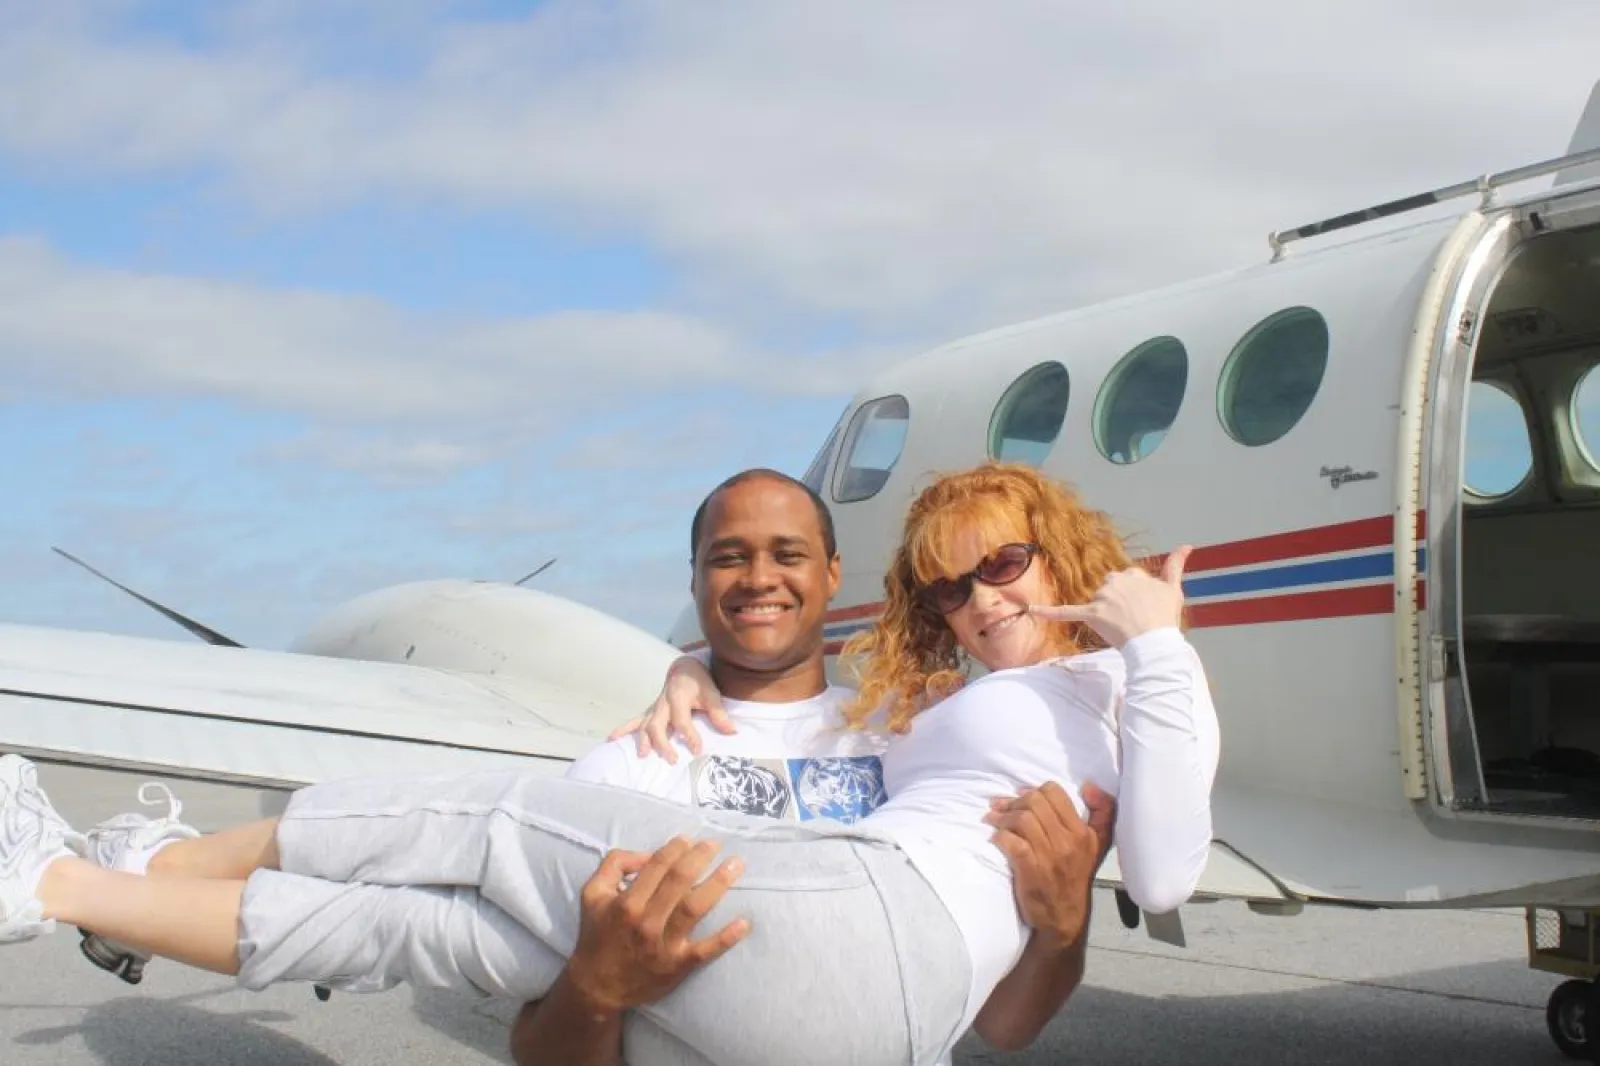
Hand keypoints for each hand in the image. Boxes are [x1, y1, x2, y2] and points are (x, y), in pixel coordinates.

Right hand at [565, 837, 751, 1013]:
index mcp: (627, 902)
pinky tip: (744, 923)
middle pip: (679, 881)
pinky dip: (726, 938)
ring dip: (718, 884)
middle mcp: (646, 922)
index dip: (676, 848)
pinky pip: (705, 951)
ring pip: (695, 909)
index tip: (689, 839)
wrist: (598, 986)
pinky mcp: (678, 966)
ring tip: (735, 866)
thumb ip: (616, 864)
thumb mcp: (593, 894)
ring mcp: (664, 945)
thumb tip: (647, 853)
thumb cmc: (599, 934)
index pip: (658, 866)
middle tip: (716, 844)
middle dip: (700, 857)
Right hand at [606, 655, 736, 763]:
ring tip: (642, 755)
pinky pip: (635, 721)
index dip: (689, 736)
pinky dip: (623, 730)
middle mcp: (663, 703)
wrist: (685, 668)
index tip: (697, 750)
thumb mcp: (712, 694)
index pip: (682, 720)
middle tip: (672, 759)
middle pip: (658, 725)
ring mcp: (655, 708)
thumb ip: (719, 714)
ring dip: (643, 740)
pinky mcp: (651, 712)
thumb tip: (732, 731)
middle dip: (662, 743)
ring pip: (645, 725)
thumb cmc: (699, 682)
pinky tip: (611, 740)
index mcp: (678, 697)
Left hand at [984, 782, 1115, 949]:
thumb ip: (1103, 813)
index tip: (1022, 798)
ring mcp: (1049, 856)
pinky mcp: (1030, 870)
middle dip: (1014, 802)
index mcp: (1083, 833)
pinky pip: (1011, 842)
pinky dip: (999, 837)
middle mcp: (1068, 842)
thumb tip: (1089, 785)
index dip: (1034, 791)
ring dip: (1003, 818)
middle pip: (1034, 802)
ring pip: (1021, 819)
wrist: (1064, 918)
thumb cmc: (1076, 877)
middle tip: (1002, 808)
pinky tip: (996, 839)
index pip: (1054, 793)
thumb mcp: (1098, 845)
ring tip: (994, 821)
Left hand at [1027, 545, 1190, 647]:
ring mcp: (1102, 598)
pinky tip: (1030, 610)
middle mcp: (1115, 581)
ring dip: (1106, 612)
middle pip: (1110, 588)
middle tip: (1134, 619)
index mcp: (1132, 573)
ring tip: (1123, 626)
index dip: (1137, 596)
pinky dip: (1047, 612)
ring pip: (1097, 601)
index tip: (1145, 608)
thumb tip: (1187, 545)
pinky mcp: (1091, 614)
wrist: (1156, 643)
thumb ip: (1176, 565)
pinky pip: (1066, 612)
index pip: (1129, 580)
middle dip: (1119, 601)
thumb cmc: (1165, 617)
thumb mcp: (1173, 589)